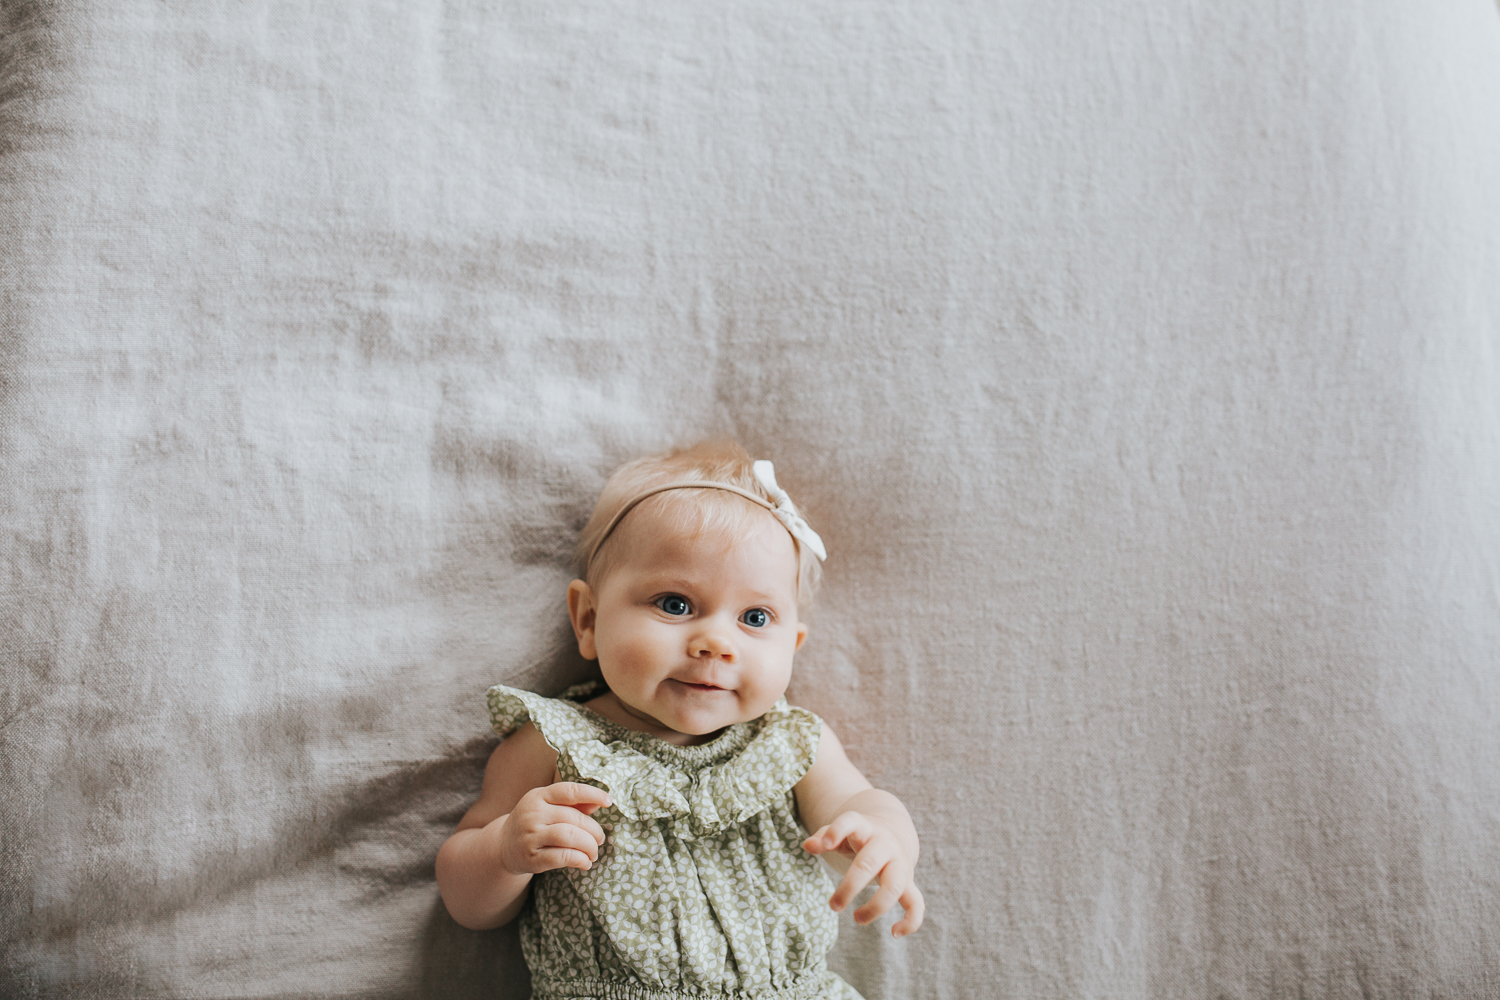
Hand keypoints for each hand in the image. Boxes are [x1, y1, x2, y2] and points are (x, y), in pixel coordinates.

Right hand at [497, 781, 610, 874]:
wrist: (503, 847)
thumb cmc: (535, 824)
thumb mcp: (548, 808)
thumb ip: (573, 805)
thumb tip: (598, 803)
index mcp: (538, 796)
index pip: (569, 790)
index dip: (592, 794)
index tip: (608, 801)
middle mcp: (532, 813)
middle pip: (573, 818)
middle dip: (594, 830)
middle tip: (600, 839)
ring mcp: (530, 836)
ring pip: (569, 836)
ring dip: (589, 846)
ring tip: (594, 852)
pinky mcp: (531, 858)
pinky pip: (562, 857)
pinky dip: (580, 860)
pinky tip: (585, 863)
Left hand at [803, 811, 924, 936]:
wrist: (891, 834)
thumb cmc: (857, 838)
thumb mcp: (841, 833)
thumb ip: (824, 837)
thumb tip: (807, 846)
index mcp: (864, 828)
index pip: (852, 822)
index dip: (838, 830)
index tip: (825, 844)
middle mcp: (885, 845)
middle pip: (869, 863)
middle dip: (850, 886)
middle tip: (833, 905)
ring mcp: (899, 864)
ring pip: (894, 886)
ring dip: (876, 907)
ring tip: (857, 919)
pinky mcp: (909, 883)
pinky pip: (916, 904)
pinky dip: (911, 921)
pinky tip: (895, 933)